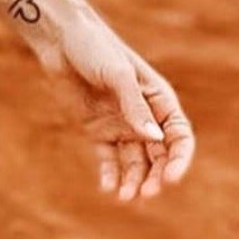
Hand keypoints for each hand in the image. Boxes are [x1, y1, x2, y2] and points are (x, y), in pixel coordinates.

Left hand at [23, 2, 195, 202]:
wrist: (60, 40)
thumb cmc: (95, 47)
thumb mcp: (117, 74)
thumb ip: (134, 106)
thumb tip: (154, 138)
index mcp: (159, 100)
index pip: (178, 136)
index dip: (179, 159)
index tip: (171, 178)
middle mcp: (144, 117)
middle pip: (158, 156)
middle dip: (155, 177)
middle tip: (145, 194)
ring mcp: (120, 125)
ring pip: (134, 162)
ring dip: (133, 180)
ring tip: (126, 198)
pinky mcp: (97, 130)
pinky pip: (108, 158)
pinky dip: (110, 175)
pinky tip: (108, 189)